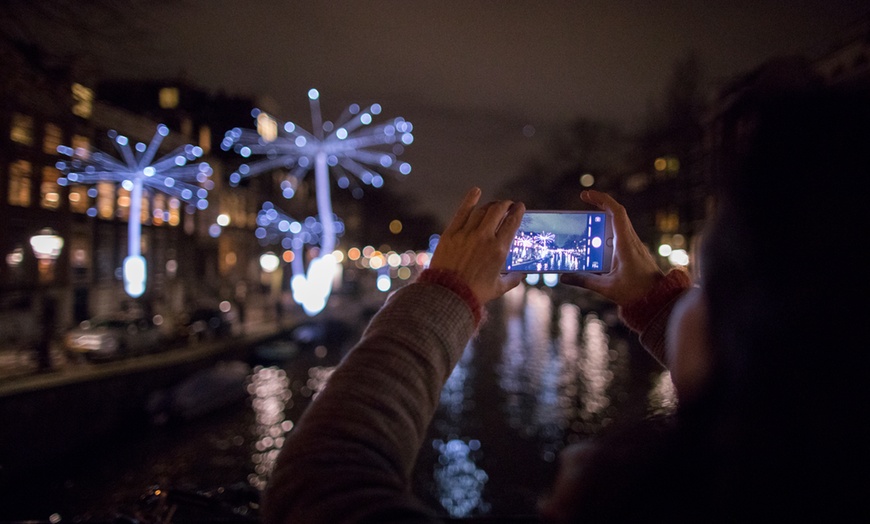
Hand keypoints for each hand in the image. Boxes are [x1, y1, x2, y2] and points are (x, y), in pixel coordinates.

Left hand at [429, 187, 525, 303]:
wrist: (448, 293)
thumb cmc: (475, 293)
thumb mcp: (498, 288)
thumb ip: (512, 279)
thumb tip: (521, 275)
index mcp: (499, 250)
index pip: (512, 222)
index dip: (518, 211)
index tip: (520, 207)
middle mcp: (484, 238)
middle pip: (498, 211)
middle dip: (505, 204)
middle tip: (508, 204)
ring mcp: (467, 233)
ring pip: (482, 210)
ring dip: (491, 205)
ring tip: (494, 205)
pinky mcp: (451, 233)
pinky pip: (462, 211)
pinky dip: (470, 199)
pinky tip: (476, 191)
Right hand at [560, 190, 663, 306]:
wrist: (658, 300)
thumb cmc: (636, 293)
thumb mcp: (606, 287)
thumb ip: (584, 281)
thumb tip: (564, 277)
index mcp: (625, 243)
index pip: (616, 212)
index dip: (601, 199)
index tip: (586, 195)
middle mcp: (631, 240)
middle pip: (617, 213)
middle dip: (600, 203)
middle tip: (583, 200)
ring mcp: (634, 245)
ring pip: (619, 223)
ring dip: (603, 217)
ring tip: (585, 220)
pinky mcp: (634, 252)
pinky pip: (620, 235)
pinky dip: (607, 231)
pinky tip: (596, 241)